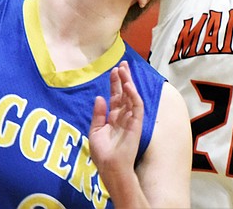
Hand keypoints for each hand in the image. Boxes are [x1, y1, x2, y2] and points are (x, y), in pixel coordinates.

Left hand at [90, 62, 143, 201]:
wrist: (110, 167)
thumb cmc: (103, 153)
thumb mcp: (95, 132)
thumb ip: (98, 114)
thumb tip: (100, 97)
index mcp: (113, 118)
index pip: (115, 96)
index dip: (114, 83)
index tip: (113, 70)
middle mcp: (123, 116)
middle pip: (124, 93)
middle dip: (124, 78)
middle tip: (123, 64)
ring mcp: (131, 118)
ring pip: (132, 96)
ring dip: (128, 82)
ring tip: (124, 69)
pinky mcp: (137, 123)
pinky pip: (137, 106)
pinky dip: (133, 95)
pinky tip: (128, 86)